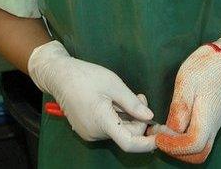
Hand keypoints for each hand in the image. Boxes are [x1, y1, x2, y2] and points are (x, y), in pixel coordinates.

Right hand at [28, 41, 156, 152]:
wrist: (59, 75)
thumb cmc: (85, 76)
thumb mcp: (113, 84)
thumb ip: (132, 103)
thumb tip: (150, 117)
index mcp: (102, 122)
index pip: (129, 143)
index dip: (147, 143)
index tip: (161, 137)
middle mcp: (95, 133)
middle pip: (126, 134)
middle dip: (138, 118)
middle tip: (140, 96)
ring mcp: (89, 133)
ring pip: (118, 130)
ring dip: (128, 117)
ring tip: (125, 96)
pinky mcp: (86, 129)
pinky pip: (108, 128)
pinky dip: (117, 118)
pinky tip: (114, 102)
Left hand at [156, 24, 220, 163]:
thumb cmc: (203, 68)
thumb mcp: (186, 84)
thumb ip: (179, 108)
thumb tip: (171, 130)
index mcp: (207, 118)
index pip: (193, 145)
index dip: (173, 145)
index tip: (158, 135)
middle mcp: (213, 127)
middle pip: (198, 155)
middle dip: (177, 152)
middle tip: (160, 137)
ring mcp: (212, 126)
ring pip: (199, 150)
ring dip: (180, 148)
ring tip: (163, 132)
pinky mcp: (209, 123)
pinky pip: (199, 141)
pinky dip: (184, 142)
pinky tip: (171, 127)